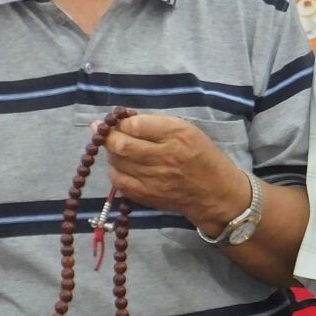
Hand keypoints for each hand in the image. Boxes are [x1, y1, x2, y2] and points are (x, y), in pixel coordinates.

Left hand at [98, 114, 248, 233]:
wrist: (215, 193)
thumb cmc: (203, 156)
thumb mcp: (188, 130)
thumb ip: (158, 124)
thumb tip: (126, 121)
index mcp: (177, 134)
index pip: (136, 124)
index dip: (121, 121)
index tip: (117, 119)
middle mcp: (164, 155)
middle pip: (121, 144)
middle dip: (106, 135)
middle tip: (99, 129)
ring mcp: (154, 178)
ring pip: (117, 161)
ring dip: (112, 152)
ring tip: (116, 147)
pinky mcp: (147, 195)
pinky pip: (119, 181)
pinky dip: (116, 171)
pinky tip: (123, 166)